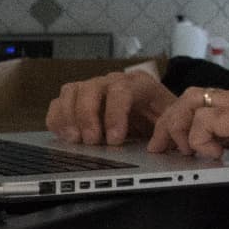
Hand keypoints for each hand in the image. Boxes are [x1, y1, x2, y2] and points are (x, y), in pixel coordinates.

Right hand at [46, 69, 175, 145]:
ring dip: (69, 117)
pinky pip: (59, 103)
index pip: (121, 90)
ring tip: (75, 140)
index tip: (114, 140)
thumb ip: (166, 130)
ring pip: (71, 92)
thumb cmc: (163, 119)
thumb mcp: (172, 122)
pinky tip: (64, 136)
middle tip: (91, 141)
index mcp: (139, 84)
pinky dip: (57, 119)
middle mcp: (112, 82)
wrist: (154, 114)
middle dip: (88, 116)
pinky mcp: (77, 100)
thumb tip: (155, 146)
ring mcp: (92, 89)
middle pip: (91, 88)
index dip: (115, 114)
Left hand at [151, 85, 228, 186]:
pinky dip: (199, 141)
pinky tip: (210, 157)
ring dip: (178, 131)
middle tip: (160, 148)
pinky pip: (206, 122)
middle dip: (168, 121)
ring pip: (191, 103)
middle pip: (190, 95)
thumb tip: (219, 157)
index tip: (170, 142)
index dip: (181, 119)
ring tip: (182, 154)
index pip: (204, 99)